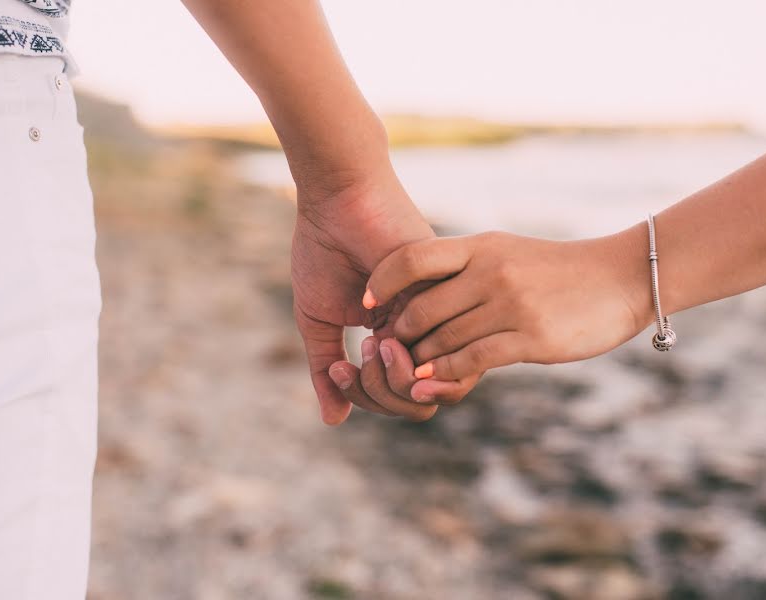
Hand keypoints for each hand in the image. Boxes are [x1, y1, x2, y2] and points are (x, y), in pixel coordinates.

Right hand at [291, 165, 481, 423]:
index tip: (340, 372)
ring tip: (369, 347)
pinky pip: (439, 359)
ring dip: (388, 383)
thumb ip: (327, 371)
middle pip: (419, 400)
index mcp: (398, 335)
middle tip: (350, 367)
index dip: (368, 399)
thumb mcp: (319, 322)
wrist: (338, 201)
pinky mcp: (446, 300)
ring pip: (431, 387)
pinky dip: (403, 364)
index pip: (399, 395)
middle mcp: (424, 329)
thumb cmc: (325, 252)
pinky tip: (380, 338)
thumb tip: (334, 421)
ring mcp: (437, 316)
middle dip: (378, 397)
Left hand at [365, 230, 652, 391]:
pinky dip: (444, 375)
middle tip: (385, 351)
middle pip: (421, 308)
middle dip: (397, 334)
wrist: (621, 278)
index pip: (413, 258)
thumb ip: (467, 270)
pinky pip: (473, 359)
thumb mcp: (507, 253)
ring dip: (417, 360)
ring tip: (403, 372)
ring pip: (443, 338)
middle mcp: (491, 272)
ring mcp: (511, 304)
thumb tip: (421, 296)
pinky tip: (428, 384)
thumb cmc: (557, 270)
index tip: (366, 303)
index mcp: (480, 247)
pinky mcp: (530, 337)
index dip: (381, 281)